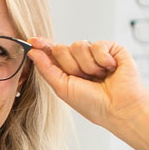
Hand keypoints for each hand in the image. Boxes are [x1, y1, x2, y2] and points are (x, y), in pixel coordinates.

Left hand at [27, 37, 148, 129]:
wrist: (118, 108)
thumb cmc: (91, 103)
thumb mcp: (61, 87)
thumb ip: (45, 68)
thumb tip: (32, 51)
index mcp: (66, 69)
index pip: (51, 52)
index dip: (42, 45)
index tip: (33, 41)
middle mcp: (79, 60)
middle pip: (61, 48)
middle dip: (69, 66)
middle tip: (83, 79)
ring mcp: (95, 53)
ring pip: (78, 45)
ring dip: (87, 66)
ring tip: (99, 77)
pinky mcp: (112, 49)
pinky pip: (97, 45)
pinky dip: (102, 60)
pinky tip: (110, 70)